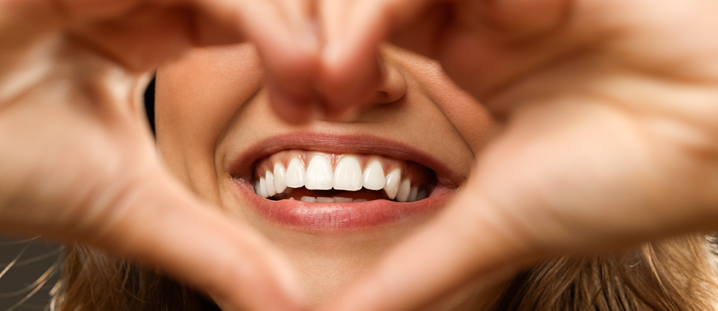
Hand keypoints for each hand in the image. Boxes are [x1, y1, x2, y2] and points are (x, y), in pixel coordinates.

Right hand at [0, 0, 315, 309]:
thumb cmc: (8, 168)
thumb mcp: (136, 207)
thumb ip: (217, 249)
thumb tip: (289, 305)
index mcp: (156, 31)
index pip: (260, 19)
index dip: (307, 54)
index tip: (339, 104)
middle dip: (314, 34)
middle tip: (348, 89)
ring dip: (286, 24)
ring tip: (314, 83)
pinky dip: (251, 13)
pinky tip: (287, 62)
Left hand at [321, 0, 717, 309]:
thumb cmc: (623, 182)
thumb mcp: (491, 228)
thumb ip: (412, 275)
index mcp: (466, 62)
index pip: (361, 36)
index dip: (314, 64)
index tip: (300, 108)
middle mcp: (479, 15)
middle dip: (318, 35)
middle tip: (307, 91)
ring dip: (357, 17)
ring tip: (345, 73)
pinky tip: (425, 41)